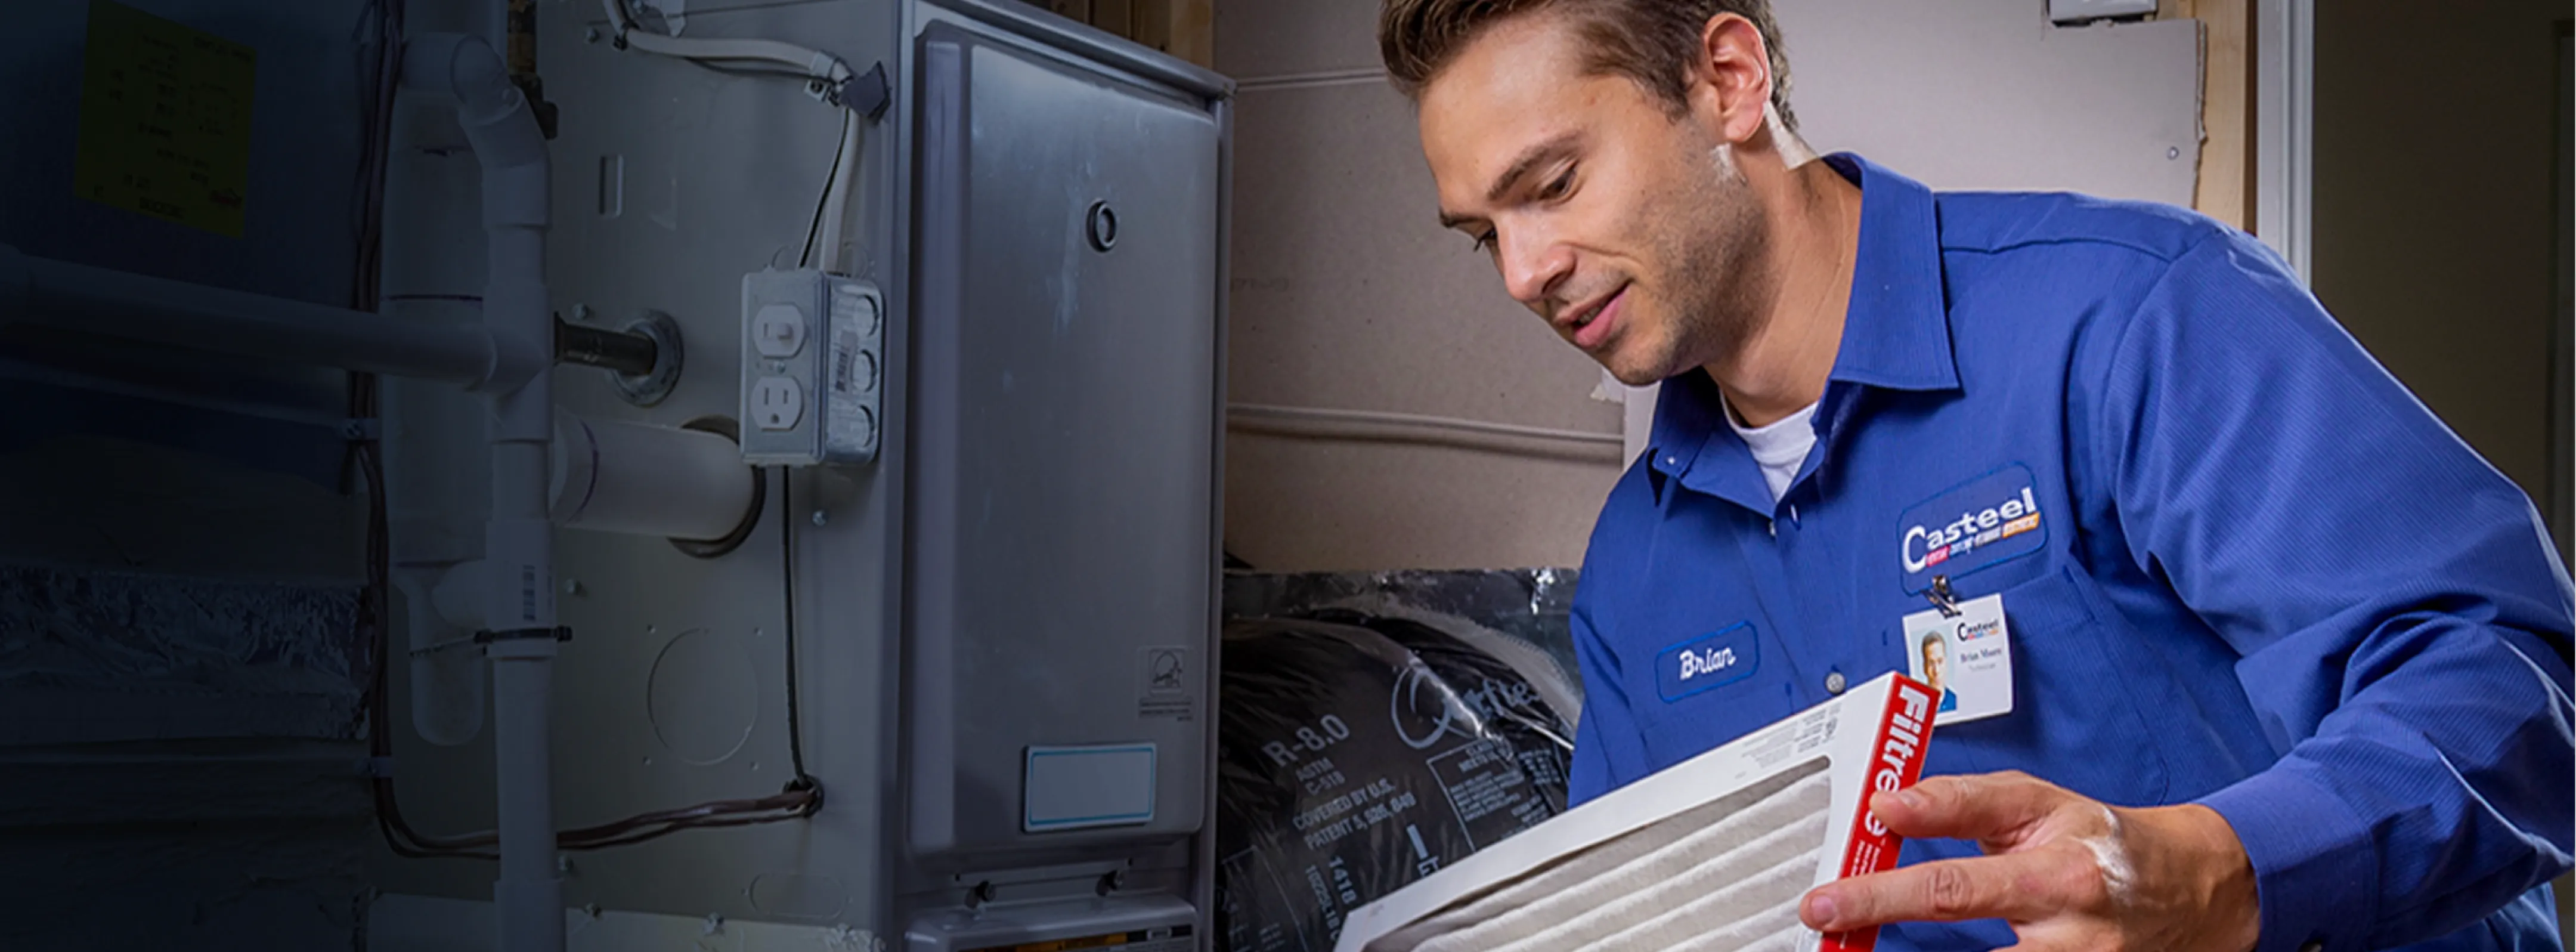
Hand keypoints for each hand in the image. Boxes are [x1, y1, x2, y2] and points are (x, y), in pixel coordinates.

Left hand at [1798, 770, 2260, 951]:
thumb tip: (1888, 805)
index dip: (1899, 856)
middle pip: (1959, 904)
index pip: (1962, 853)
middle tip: (1824, 912)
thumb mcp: (2039, 805)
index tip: (1849, 853)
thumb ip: (1961, 802)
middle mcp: (2064, 912)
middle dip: (1880, 906)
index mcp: (2052, 859)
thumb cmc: (2098, 842)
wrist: (2189, 889)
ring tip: (1860, 945)